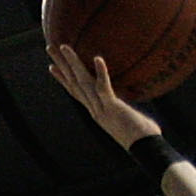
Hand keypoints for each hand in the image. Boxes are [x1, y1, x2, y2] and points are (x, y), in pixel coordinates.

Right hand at [46, 44, 163, 150]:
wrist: (146, 149)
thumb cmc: (142, 135)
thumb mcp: (127, 118)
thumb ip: (122, 107)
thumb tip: (128, 98)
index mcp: (96, 111)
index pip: (75, 92)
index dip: (63, 79)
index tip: (52, 67)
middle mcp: (95, 109)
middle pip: (73, 83)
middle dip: (61, 65)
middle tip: (49, 47)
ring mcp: (102, 108)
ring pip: (83, 82)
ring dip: (73, 63)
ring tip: (64, 47)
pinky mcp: (113, 108)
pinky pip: (105, 88)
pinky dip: (101, 73)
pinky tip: (97, 58)